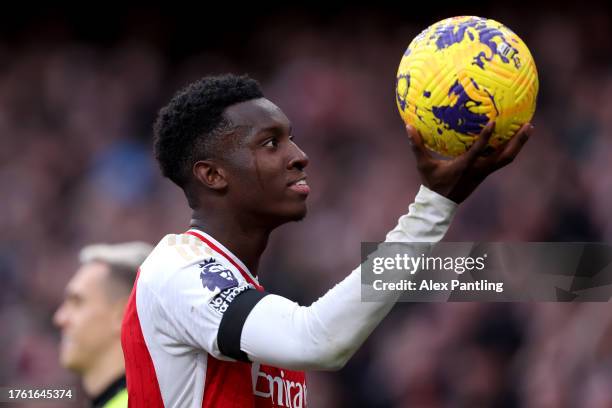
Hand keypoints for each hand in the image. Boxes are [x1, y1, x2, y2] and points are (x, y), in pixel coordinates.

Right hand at [407, 122, 532, 202]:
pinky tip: (513, 138)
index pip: (478, 151)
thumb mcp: (423, 165)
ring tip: (528, 128)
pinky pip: (501, 160)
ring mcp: (484, 173)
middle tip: (528, 125)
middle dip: (518, 141)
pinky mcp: (485, 174)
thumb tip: (408, 126)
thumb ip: (417, 145)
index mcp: (464, 166)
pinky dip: (509, 148)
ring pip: (507, 158)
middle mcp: (479, 170)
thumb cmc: (432, 182)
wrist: (441, 204)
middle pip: (504, 156)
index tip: (494, 121)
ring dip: (518, 144)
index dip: (486, 137)